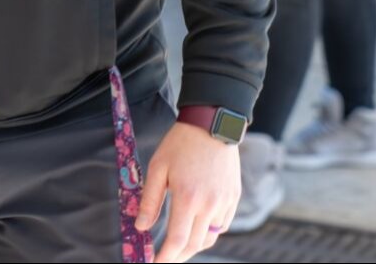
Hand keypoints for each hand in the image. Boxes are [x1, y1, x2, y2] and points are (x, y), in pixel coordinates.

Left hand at [135, 122, 239, 262]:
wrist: (212, 125)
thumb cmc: (180, 144)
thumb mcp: (158, 168)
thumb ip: (150, 200)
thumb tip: (141, 227)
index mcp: (188, 198)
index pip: (177, 241)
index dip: (166, 257)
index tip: (154, 263)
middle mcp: (210, 205)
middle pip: (195, 245)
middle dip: (178, 257)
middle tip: (164, 259)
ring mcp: (225, 203)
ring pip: (210, 237)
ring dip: (193, 245)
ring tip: (177, 246)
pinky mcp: (234, 198)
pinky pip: (222, 225)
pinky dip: (209, 232)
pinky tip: (196, 227)